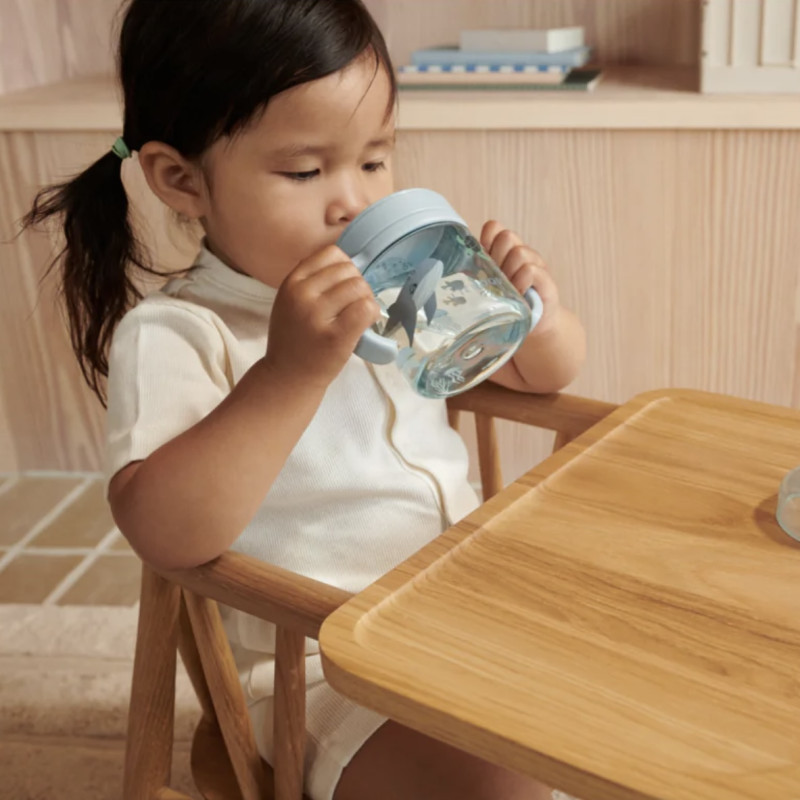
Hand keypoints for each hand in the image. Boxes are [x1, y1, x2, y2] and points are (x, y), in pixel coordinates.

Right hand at [264, 245, 380, 388]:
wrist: (287, 376)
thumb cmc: (295, 339)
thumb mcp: (291, 302)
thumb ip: (312, 281)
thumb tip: (351, 264)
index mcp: (292, 283)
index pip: (331, 254)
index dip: (346, 268)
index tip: (344, 287)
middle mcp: (302, 295)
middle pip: (349, 270)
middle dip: (358, 285)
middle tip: (354, 306)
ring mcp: (317, 315)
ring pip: (359, 287)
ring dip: (367, 300)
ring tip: (359, 317)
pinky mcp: (335, 336)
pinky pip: (366, 308)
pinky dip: (372, 314)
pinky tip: (365, 324)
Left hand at [480, 221, 560, 334]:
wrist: (536, 325)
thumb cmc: (508, 307)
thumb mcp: (488, 290)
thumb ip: (476, 276)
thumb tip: (444, 273)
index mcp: (505, 252)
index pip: (494, 228)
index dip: (486, 240)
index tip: (484, 263)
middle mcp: (521, 254)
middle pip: (506, 236)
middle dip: (497, 258)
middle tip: (497, 280)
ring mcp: (536, 265)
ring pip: (518, 253)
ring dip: (509, 273)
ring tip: (508, 291)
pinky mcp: (547, 281)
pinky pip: (530, 270)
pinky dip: (520, 283)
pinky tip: (518, 296)